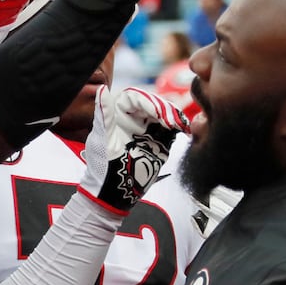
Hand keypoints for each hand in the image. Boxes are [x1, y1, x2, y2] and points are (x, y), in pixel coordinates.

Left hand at [79, 85, 187, 212]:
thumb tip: (101, 89)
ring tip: (182, 125)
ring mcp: (147, 132)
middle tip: (174, 122)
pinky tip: (185, 130)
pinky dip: (180, 127)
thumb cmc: (102, 168)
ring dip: (175, 117)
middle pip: (153, 103)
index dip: (148, 101)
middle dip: (166, 109)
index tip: (158, 113)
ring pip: (165, 115)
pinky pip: (171, 130)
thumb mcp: (103, 140)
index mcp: (117, 116)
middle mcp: (133, 120)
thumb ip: (104, 114)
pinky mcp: (159, 144)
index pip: (135, 97)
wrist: (113, 195)